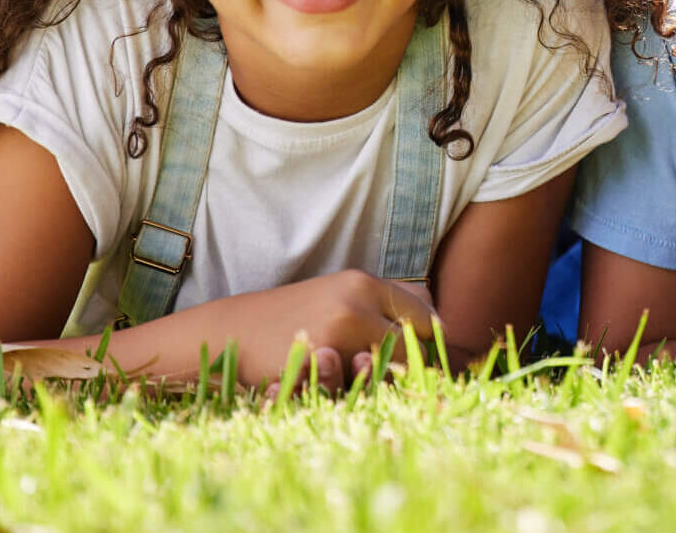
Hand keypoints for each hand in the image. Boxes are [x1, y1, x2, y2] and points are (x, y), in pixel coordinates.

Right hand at [206, 268, 439, 393]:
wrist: (234, 332)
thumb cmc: (294, 318)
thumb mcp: (340, 295)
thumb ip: (384, 304)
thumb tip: (440, 321)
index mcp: (366, 283)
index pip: (424, 318)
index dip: (429, 344)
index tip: (423, 361)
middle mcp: (358, 300)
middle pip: (415, 346)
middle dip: (410, 367)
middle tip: (392, 380)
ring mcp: (340, 330)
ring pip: (390, 371)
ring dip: (382, 382)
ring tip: (357, 380)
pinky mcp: (321, 359)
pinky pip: (359, 388)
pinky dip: (353, 393)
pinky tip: (333, 384)